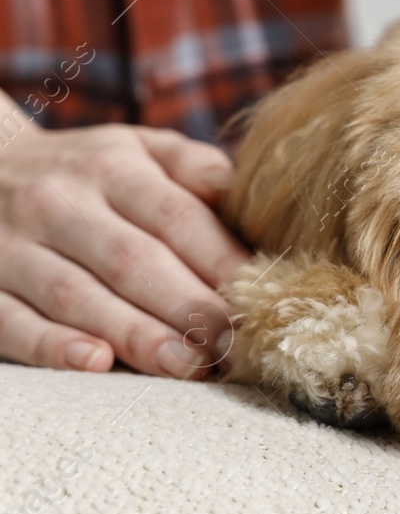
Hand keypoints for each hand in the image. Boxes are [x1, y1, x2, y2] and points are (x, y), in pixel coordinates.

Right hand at [0, 123, 249, 376]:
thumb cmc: (86, 170)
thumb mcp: (137, 148)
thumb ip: (194, 167)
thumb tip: (249, 196)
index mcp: (111, 167)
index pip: (175, 217)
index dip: (221, 261)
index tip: (261, 299)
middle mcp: (58, 203)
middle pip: (132, 261)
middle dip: (189, 307)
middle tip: (234, 346)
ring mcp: (11, 246)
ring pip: (78, 296)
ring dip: (137, 335)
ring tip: (190, 366)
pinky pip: (13, 321)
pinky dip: (52, 345)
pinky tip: (96, 364)